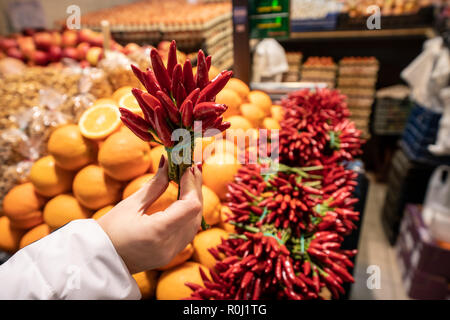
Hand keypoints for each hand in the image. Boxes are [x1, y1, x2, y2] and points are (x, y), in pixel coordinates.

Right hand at [97, 156, 202, 273]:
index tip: (188, 167)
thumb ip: (155, 185)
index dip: (192, 184)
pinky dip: (190, 214)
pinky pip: (188, 232)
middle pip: (196, 214)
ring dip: (195, 201)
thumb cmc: (108, 231)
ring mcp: (171, 253)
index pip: (190, 206)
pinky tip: (185, 199)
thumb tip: (167, 162)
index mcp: (158, 232)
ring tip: (189, 180)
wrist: (99, 262)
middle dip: (196, 189)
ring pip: (195, 224)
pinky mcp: (170, 256)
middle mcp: (169, 245)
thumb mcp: (130, 205)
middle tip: (191, 168)